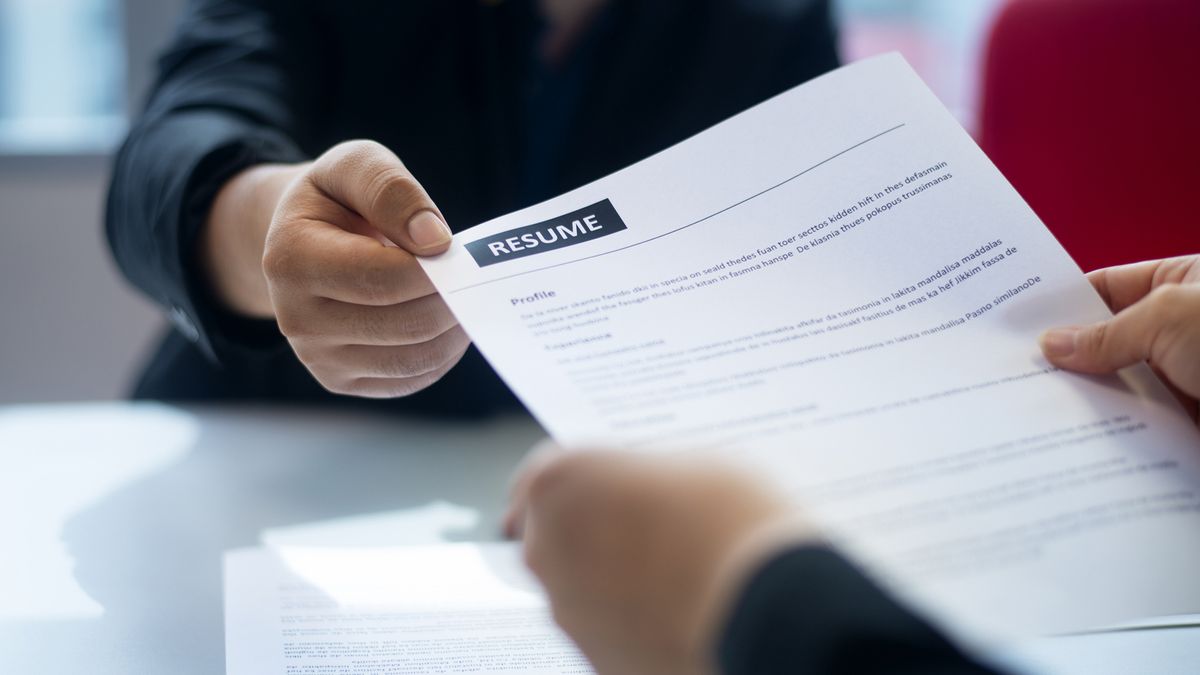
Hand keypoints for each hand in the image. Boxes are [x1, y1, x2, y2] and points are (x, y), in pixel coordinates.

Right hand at [203, 140, 468, 397]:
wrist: (300, 240)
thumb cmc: (336, 199)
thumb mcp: (355, 165)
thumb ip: (391, 190)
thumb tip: (434, 239)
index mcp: (291, 260)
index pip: (384, 279)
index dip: (434, 269)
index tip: (456, 249)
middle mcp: (296, 319)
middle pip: (407, 324)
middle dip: (453, 299)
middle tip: (473, 275)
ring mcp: (317, 358)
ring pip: (415, 359)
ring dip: (454, 329)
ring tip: (463, 294)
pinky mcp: (340, 381)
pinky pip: (410, 379)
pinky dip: (442, 352)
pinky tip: (444, 321)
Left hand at [514, 449, 815, 674]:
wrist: (770, 612)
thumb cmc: (733, 526)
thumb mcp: (696, 465)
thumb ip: (648, 474)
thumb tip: (647, 490)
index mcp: (562, 483)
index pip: (541, 474)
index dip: (576, 477)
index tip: (594, 483)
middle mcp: (548, 549)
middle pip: (555, 531)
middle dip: (591, 527)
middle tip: (648, 524)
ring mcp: (567, 612)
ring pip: (577, 584)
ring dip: (610, 575)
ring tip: (673, 569)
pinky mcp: (595, 659)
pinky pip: (604, 627)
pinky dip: (628, 618)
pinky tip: (677, 608)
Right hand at [1040, 255, 1199, 421]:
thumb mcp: (1167, 319)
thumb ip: (1107, 334)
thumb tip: (1054, 344)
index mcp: (1183, 282)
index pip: (1108, 287)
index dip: (1067, 303)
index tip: (1025, 322)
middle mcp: (1181, 324)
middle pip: (1110, 337)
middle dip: (1073, 353)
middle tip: (1025, 365)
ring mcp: (1187, 369)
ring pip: (1125, 380)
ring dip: (1094, 393)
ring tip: (1046, 401)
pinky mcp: (1190, 408)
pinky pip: (1144, 416)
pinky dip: (1119, 423)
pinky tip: (1085, 429)